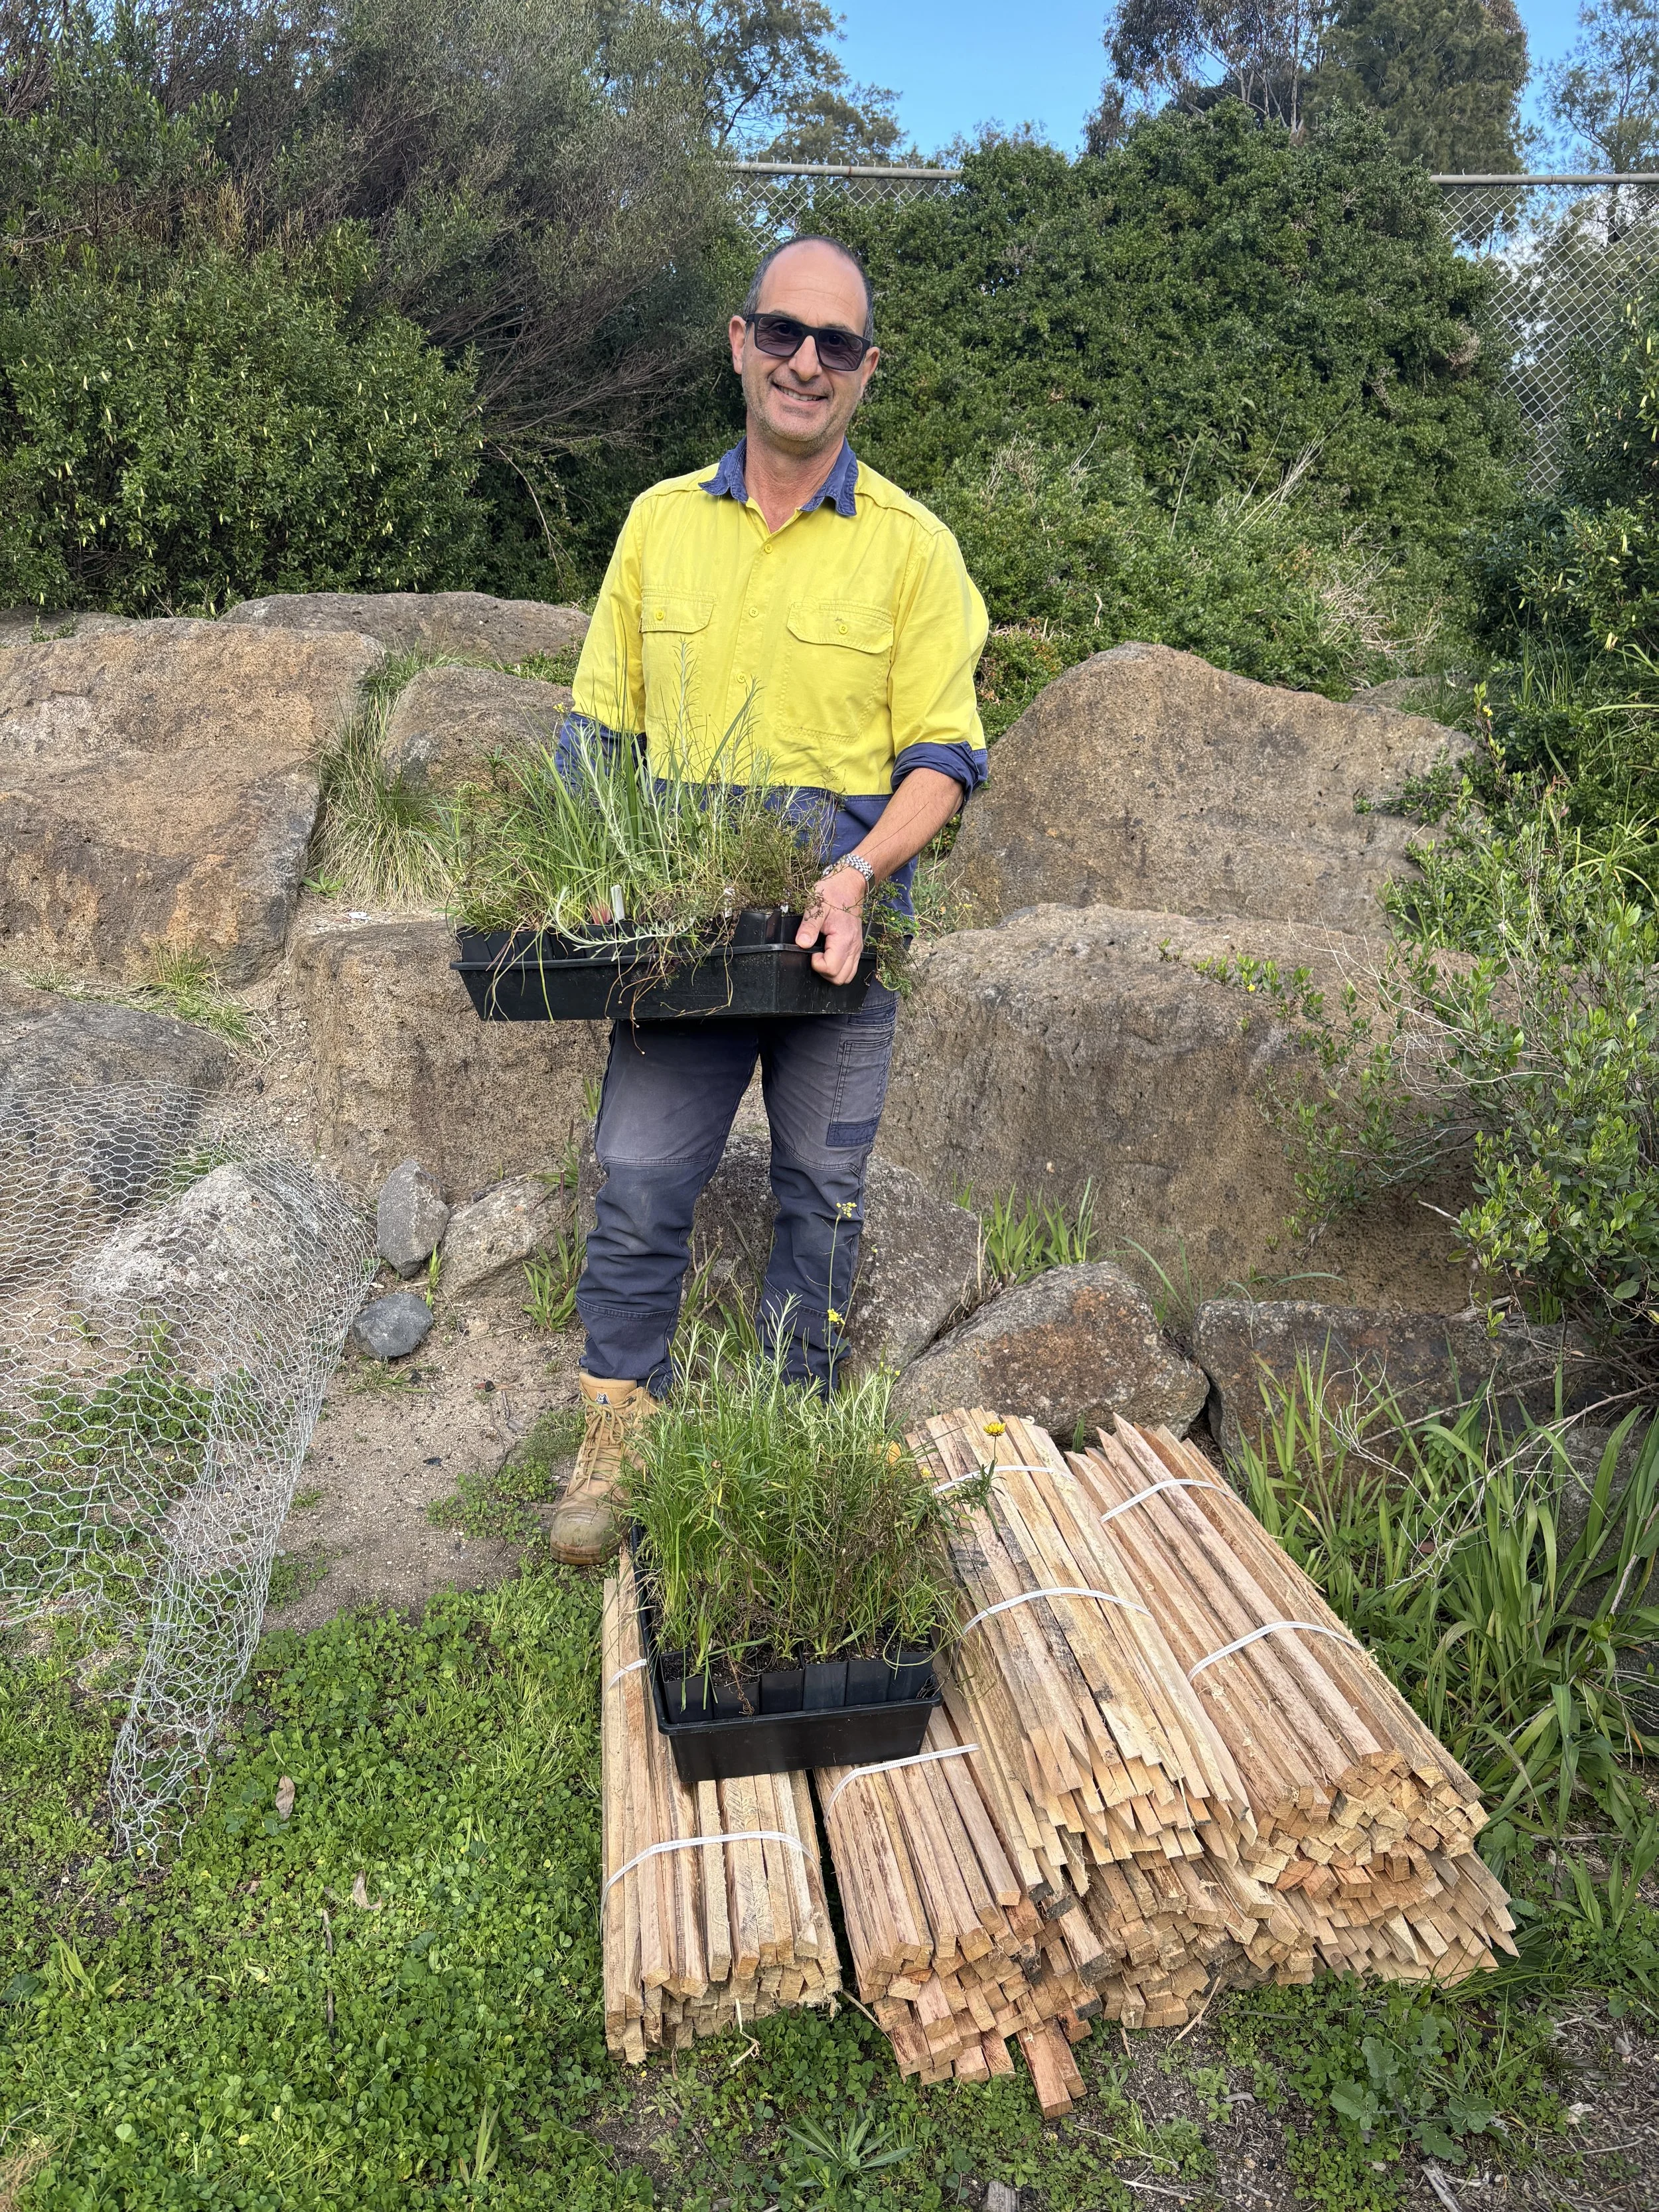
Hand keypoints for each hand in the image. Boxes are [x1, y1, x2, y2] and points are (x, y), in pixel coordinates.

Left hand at [798, 865, 866, 985]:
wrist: (849, 883)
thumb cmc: (833, 892)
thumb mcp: (816, 905)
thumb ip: (808, 926)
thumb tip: (802, 944)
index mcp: (844, 939)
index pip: (831, 969)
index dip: (816, 964)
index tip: (810, 950)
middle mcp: (854, 947)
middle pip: (840, 978)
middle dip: (824, 972)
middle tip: (814, 955)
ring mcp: (857, 948)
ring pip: (847, 975)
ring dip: (832, 972)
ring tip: (821, 955)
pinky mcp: (856, 946)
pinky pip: (851, 967)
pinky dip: (839, 967)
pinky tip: (829, 954)